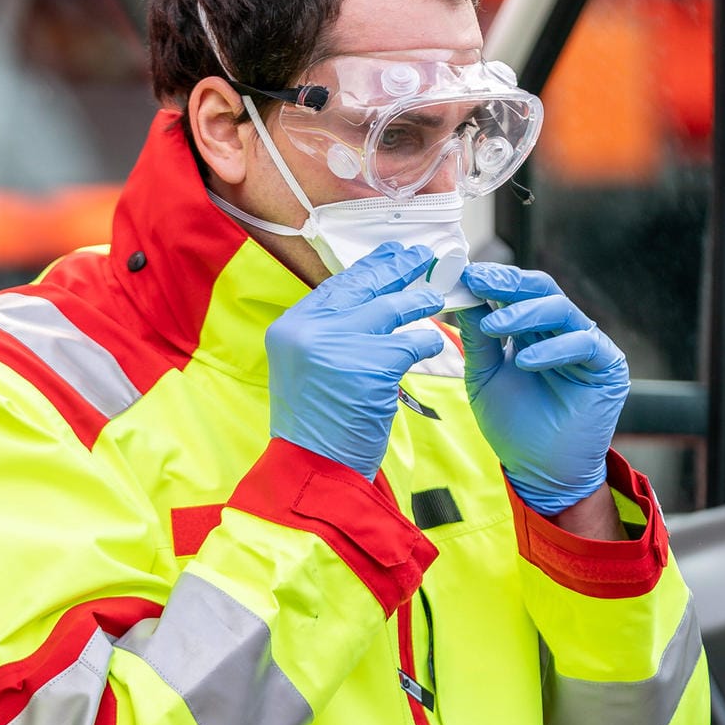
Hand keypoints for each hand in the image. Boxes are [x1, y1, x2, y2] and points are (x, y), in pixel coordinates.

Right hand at [266, 242, 446, 479]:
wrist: (313, 470)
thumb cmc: (316, 426)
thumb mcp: (307, 370)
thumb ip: (328, 335)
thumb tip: (368, 301)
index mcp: (290, 328)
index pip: (335, 287)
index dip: (367, 268)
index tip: (389, 255)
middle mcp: (309, 330)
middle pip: (362, 286)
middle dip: (396, 268)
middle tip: (420, 256)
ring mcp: (338, 344)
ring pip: (391, 308)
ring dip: (418, 301)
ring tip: (435, 297)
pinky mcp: (370, 365)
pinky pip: (410, 342)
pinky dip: (425, 344)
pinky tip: (431, 345)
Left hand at [452, 263, 628, 514]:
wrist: (540, 470)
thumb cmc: (513, 424)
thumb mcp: (484, 376)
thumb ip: (478, 339)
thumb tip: (461, 296)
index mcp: (534, 330)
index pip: (517, 292)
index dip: (491, 281)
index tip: (461, 274)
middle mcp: (563, 331)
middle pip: (541, 290)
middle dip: (507, 284)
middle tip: (477, 281)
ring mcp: (588, 346)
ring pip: (561, 310)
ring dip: (524, 313)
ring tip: (493, 326)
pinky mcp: (607, 366)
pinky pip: (583, 343)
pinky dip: (552, 349)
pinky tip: (525, 362)